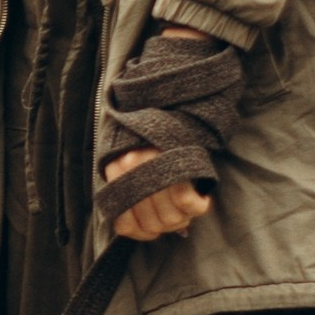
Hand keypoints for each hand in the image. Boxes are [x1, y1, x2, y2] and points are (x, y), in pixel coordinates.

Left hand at [106, 23, 217, 241]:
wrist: (173, 82)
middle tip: (179, 214)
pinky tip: (200, 198)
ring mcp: (153, 164)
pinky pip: (187, 203)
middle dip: (167, 225)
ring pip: (169, 217)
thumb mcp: (130, 148)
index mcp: (114, 166)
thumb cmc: (152, 117)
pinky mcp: (178, 158)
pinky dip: (196, 207)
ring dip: (182, 217)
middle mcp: (129, 167)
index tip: (155, 227)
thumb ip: (133, 181)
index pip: (123, 223)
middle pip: (150, 223)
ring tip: (189, 204)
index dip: (142, 231)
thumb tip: (141, 223)